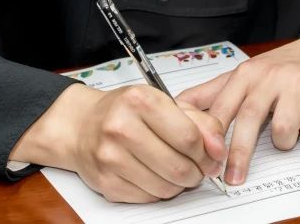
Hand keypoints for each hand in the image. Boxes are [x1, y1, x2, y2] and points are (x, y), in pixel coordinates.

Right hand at [13, 83, 226, 202]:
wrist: (81, 126)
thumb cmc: (127, 111)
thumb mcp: (165, 103)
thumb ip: (200, 122)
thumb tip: (219, 149)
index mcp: (140, 100)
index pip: (188, 136)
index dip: (208, 152)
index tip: (213, 156)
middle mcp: (121, 127)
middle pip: (178, 166)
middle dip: (198, 172)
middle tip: (200, 169)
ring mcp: (110, 157)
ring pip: (165, 187)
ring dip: (180, 184)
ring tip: (179, 172)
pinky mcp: (105, 183)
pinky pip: (148, 198)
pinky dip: (160, 191)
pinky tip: (157, 176)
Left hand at [177, 34, 299, 184]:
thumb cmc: (279, 69)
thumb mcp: (243, 75)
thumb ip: (211, 93)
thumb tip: (175, 105)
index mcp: (245, 74)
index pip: (222, 109)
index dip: (212, 138)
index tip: (204, 162)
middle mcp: (270, 76)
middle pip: (250, 120)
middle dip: (240, 154)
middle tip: (234, 179)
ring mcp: (298, 82)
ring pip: (284, 129)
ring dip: (285, 141)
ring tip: (287, 132)